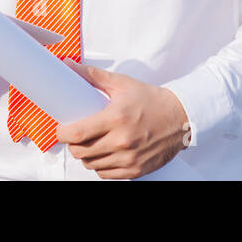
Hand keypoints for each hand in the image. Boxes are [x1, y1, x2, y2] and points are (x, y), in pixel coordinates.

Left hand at [54, 59, 191, 179]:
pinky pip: (106, 175)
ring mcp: (129, 159)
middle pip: (81, 152)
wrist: (180, 118)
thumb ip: (94, 76)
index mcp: (117, 118)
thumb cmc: (152, 101)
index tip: (61, 130)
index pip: (78, 134)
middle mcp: (122, 141)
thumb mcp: (123, 84)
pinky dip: (101, 166)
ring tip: (91, 144)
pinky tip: (104, 155)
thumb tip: (70, 66)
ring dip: (86, 156)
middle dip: (73, 144)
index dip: (63, 134)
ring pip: (92, 165)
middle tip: (76, 135)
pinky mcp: (136, 170)